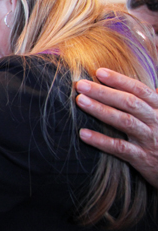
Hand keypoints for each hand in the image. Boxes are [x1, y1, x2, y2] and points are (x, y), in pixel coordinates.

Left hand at [75, 68, 157, 187]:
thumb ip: (152, 102)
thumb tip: (151, 83)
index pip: (139, 90)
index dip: (119, 80)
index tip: (99, 72)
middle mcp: (155, 122)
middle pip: (129, 103)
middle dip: (104, 92)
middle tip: (80, 84)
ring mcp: (149, 140)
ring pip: (124, 122)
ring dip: (101, 110)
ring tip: (80, 100)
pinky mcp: (142, 158)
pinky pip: (120, 148)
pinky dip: (101, 140)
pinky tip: (83, 134)